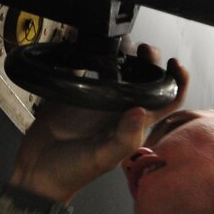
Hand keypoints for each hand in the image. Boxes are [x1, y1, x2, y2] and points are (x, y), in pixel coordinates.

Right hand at [9, 45, 188, 203]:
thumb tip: (141, 111)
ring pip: (120, 69)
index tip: (174, 63)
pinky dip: (89, 52)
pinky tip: (89, 43)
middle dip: (150, 61)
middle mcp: (121, 108)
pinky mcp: (75, 91)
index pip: (168, 101)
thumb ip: (124, 138)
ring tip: (120, 41)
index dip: (177, 81)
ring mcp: (99, 99)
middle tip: (142, 48)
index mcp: (135, 124)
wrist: (36, 172)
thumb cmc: (73, 171)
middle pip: (146, 79)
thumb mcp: (102, 157)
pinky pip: (87, 67)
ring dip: (124, 53)